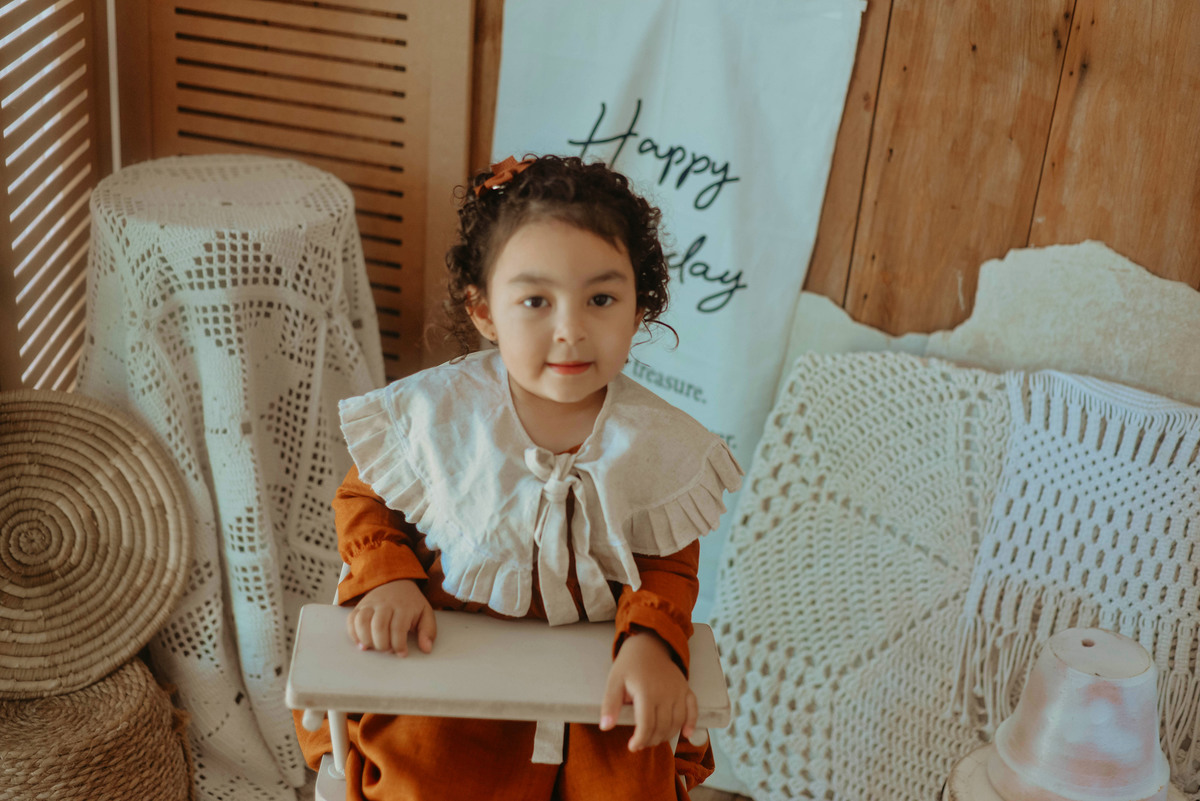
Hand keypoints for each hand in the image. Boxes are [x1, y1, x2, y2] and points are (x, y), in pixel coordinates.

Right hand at [346, 579, 436, 655]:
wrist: (395, 581)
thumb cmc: (411, 602)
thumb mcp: (425, 613)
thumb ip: (428, 631)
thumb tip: (426, 649)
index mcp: (403, 606)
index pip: (398, 628)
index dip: (399, 645)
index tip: (402, 653)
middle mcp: (385, 604)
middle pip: (378, 627)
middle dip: (382, 645)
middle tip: (387, 649)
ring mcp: (370, 604)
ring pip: (362, 623)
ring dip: (367, 640)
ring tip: (374, 647)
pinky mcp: (359, 607)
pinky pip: (351, 620)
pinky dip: (353, 634)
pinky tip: (362, 643)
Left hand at [599, 631, 697, 750]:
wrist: (649, 644)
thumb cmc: (629, 665)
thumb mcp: (614, 681)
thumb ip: (610, 705)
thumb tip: (605, 727)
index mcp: (646, 691)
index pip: (646, 724)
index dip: (640, 740)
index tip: (632, 747)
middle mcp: (665, 693)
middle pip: (662, 726)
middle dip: (651, 740)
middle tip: (640, 743)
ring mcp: (678, 691)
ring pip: (677, 722)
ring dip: (666, 735)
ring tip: (654, 738)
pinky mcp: (686, 689)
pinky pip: (693, 709)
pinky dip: (691, 723)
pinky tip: (685, 734)